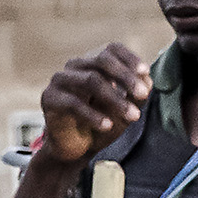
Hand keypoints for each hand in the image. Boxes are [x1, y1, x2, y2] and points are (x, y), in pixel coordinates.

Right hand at [36, 44, 149, 169]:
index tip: (145, 71)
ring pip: (90, 80)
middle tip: (143, 94)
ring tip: (133, 116)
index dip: (129, 57)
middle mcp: (75, 66)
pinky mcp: (49, 98)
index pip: (111, 49)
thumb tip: (147, 79)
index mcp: (93, 62)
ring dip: (115, 99)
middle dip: (126, 77)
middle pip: (101, 61)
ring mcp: (60, 80)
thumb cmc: (102, 122)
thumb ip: (136, 94)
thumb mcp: (125, 108)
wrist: (76, 148)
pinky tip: (107, 126)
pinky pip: (74, 103)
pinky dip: (93, 115)